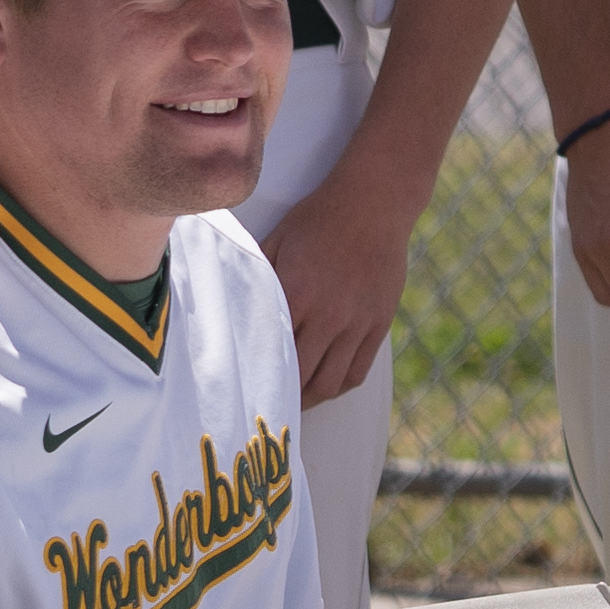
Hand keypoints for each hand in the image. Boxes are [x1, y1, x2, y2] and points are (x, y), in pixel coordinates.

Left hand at [254, 152, 416, 411]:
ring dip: (309, 398)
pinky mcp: (378, 323)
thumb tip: (231, 305)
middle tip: (263, 406)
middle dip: (279, 396)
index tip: (241, 391)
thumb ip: (256, 276)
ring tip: (293, 401)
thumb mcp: (277, 240)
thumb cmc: (318, 218)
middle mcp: (327, 315)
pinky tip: (325, 385)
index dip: (255, 376)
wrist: (374, 202)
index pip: (269, 351)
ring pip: (330, 383)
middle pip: (299, 376)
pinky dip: (339, 386)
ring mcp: (356, 322)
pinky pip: (357, 370)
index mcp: (296, 293)